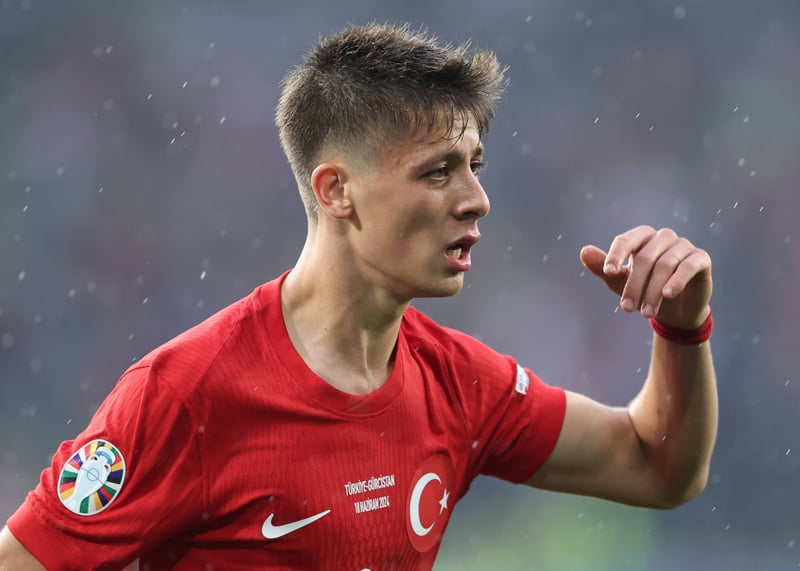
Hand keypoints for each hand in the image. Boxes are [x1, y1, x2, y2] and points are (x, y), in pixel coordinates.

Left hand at [580, 226, 711, 328]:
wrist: (674, 311)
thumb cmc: (643, 290)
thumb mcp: (620, 282)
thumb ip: (602, 268)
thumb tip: (584, 251)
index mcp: (642, 238)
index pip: (626, 240)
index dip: (616, 255)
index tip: (608, 272)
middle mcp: (663, 237)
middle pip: (645, 257)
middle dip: (634, 285)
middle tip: (626, 308)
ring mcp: (683, 246)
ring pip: (665, 265)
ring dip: (653, 291)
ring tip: (646, 313)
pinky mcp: (701, 259)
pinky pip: (688, 266)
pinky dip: (676, 281)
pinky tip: (667, 295)